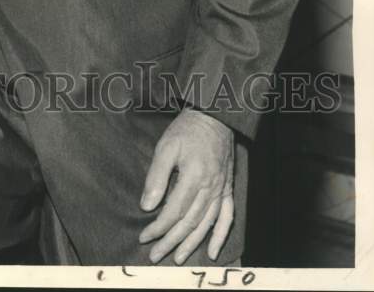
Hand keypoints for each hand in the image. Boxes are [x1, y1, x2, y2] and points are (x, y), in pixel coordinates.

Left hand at [138, 108, 234, 264]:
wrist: (214, 116)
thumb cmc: (187, 130)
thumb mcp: (165, 146)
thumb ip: (156, 177)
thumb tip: (146, 205)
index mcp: (193, 177)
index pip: (173, 211)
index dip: (158, 227)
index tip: (145, 236)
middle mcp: (210, 187)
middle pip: (189, 222)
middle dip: (171, 241)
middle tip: (155, 255)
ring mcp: (221, 189)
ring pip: (206, 224)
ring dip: (192, 243)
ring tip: (177, 257)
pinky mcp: (228, 188)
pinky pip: (227, 217)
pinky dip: (221, 236)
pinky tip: (213, 251)